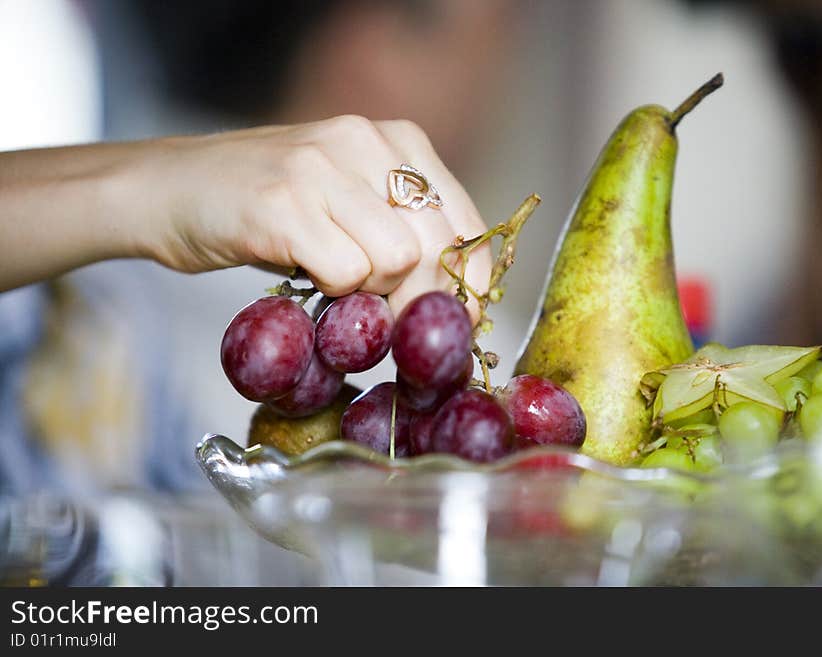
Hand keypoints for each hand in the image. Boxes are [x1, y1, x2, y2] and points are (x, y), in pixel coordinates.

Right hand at [137, 116, 490, 318]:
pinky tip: (304, 276)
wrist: (169, 188)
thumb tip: (455, 301)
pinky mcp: (282, 202)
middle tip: (392, 325)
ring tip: (334, 283)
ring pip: (397, 259)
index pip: (464, 222)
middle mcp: (365, 142)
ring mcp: (322, 168)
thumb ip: (401, 230)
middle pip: (436, 246)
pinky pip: (344, 273)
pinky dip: (331, 293)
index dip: (468, 285)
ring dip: (371, 293)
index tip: (456, 323)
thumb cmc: (267, 204)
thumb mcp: (348, 200)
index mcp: (395, 139)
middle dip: (422, 302)